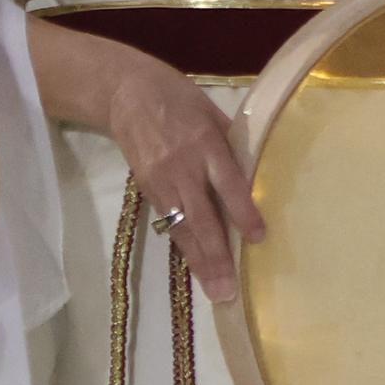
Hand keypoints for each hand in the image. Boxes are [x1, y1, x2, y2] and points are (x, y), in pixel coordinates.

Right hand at [99, 50, 263, 303]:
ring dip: (200, 263)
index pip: (227, 183)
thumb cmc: (178, 97)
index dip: (242, 212)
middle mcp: (182, 167)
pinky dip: (184, 247)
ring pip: (182, 229)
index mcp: (204, 143)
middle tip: (229, 290)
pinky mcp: (147, 190)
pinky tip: (197, 269)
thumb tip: (259, 170)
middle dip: (216, 256)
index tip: (258, 238)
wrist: (125, 93)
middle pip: (201, 218)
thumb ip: (232, 142)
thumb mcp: (211, 110)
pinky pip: (169, 224)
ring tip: (215, 291)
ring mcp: (161, 182)